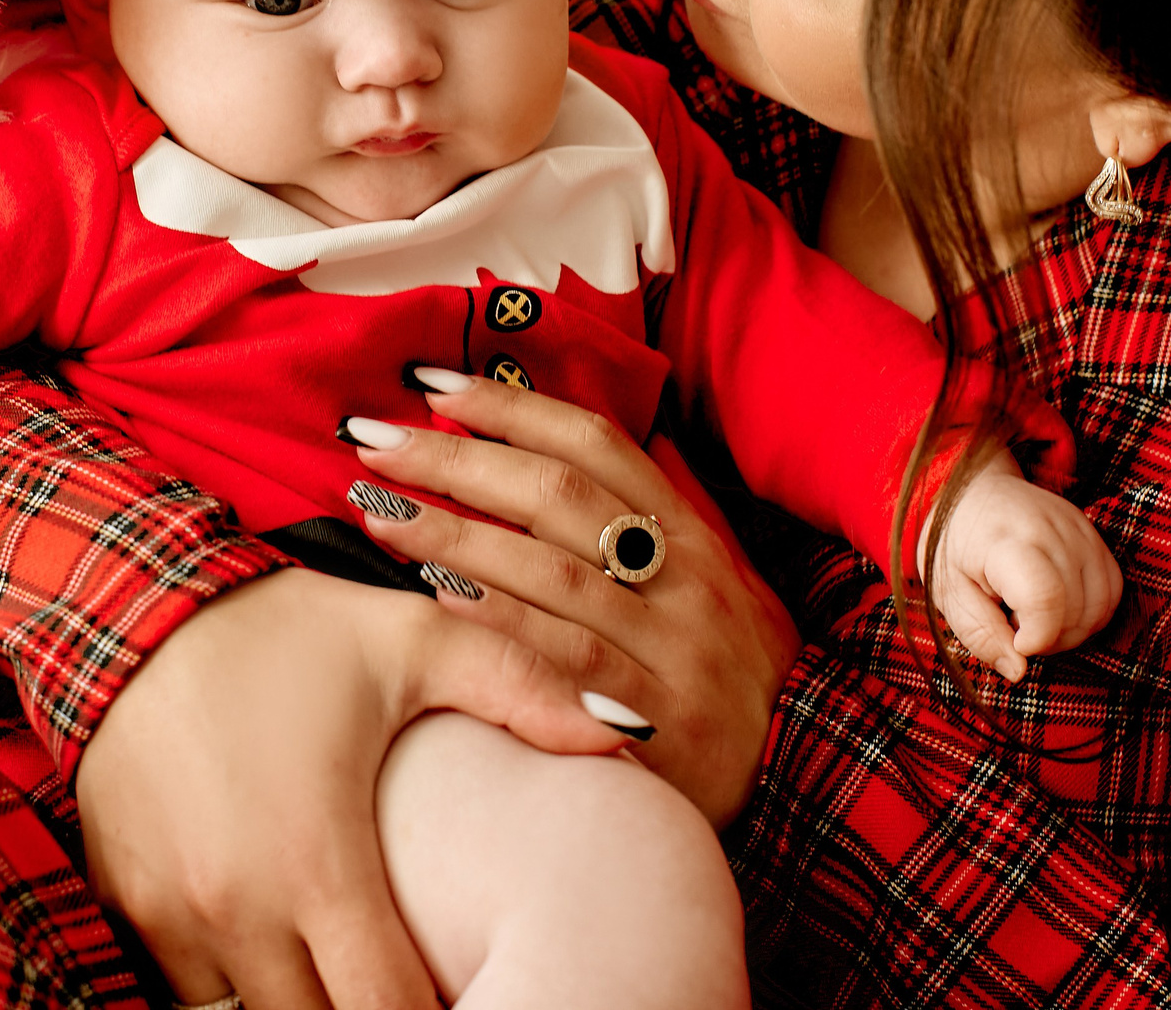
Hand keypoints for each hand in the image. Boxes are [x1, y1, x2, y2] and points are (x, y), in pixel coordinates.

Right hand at [75, 566, 630, 1009]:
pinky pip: (189, 981)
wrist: (128, 602)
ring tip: (343, 960)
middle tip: (413, 980)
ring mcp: (173, 915)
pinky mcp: (126, 904)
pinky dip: (233, 974)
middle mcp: (238, 910)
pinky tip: (274, 936)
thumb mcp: (406, 640)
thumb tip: (632, 731)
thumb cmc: (280, 627)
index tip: (475, 996)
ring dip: (298, 998)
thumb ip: (520, 686)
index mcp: (319, 862)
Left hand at [341, 374, 801, 827]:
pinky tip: (435, 600)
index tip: (433, 387)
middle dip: (457, 460)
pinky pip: (566, 660)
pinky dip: (499, 624)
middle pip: (558, 497)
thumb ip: (646, 517)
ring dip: (454, 536)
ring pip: (553, 574)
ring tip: (378, 513)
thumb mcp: (712, 581)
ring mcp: (673, 652)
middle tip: (374, 442)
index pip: (596, 445)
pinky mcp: (655, 724)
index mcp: (694, 536)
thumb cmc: (723, 673)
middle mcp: (686, 583)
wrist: (796, 784)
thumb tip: (562, 439)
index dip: (512, 406)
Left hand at [920, 455, 1121, 682]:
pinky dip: (1091, 611)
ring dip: (1073, 628)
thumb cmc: (953, 543)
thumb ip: (981, 634)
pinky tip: (1058, 605)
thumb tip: (1019, 670)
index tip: (1015, 638)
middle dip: (1050, 638)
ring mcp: (1078, 530)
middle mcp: (1051, 531)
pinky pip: (1112, 588)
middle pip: (1077, 611)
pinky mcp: (1093, 533)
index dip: (1037, 637)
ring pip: (1100, 606)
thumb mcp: (948, 591)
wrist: (971, 490)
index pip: (1045, 599)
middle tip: (1016, 626)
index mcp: (1006, 542)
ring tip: (1034, 614)